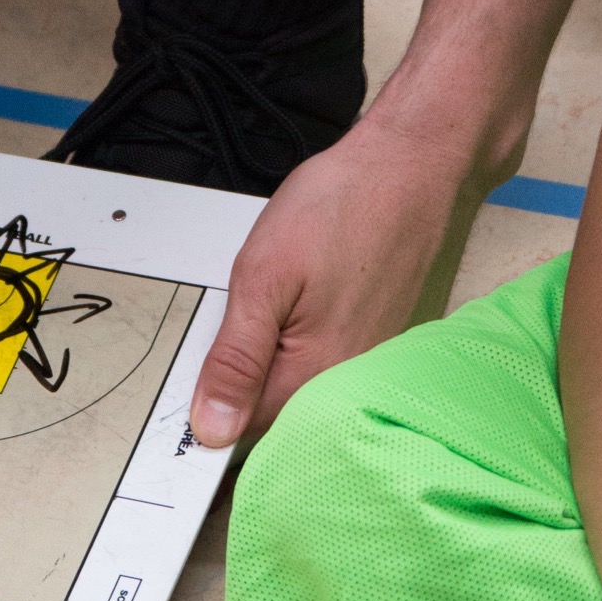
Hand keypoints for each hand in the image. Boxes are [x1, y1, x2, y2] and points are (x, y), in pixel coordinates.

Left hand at [188, 112, 467, 444]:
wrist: (409, 167)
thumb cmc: (342, 208)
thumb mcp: (263, 277)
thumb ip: (237, 358)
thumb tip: (211, 428)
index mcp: (314, 377)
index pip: (243, 432)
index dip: (208, 408)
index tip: (192, 380)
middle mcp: (347, 384)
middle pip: (274, 414)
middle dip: (243, 383)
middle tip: (245, 316)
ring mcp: (366, 364)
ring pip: (298, 388)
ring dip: (273, 360)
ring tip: (277, 302)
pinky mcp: (376, 343)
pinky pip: (324, 364)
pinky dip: (302, 341)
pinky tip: (302, 302)